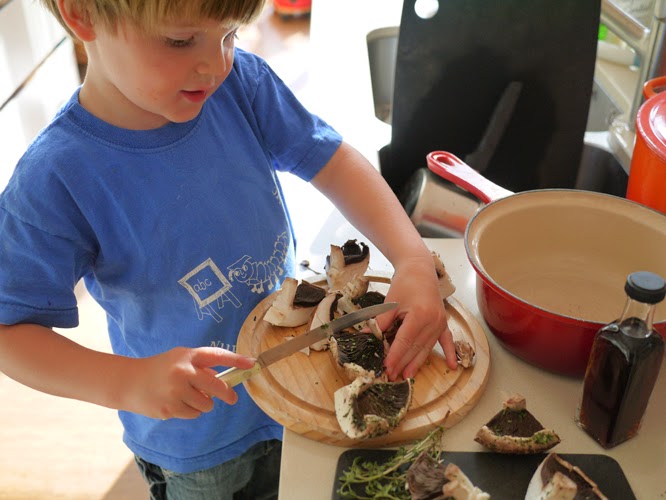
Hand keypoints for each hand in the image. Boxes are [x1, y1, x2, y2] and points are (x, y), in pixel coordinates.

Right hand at [122, 347, 255, 419]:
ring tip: (188, 397)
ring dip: (203, 403)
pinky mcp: (170, 408)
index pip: (217, 356)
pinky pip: (194, 414)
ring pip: (207, 404)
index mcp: (187, 356)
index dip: (236, 360)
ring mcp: (176, 391)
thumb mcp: (179, 359)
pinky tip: (177, 403)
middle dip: (228, 394)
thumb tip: (223, 381)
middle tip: (231, 398)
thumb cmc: (160, 369)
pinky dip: (190, 411)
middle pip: (217, 387)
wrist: (129, 382)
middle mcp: (183, 372)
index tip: (252, 364)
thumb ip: (201, 366)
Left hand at [377, 259, 456, 379]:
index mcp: (419, 315)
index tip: (387, 368)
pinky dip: (448, 353)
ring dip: (417, 362)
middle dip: (403, 362)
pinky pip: (446, 340)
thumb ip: (380, 322)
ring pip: (427, 347)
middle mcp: (433, 321)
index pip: (405, 341)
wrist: (420, 270)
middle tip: (392, 376)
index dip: (395, 356)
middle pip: (416, 347)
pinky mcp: (443, 322)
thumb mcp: (390, 302)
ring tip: (407, 375)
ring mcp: (440, 322)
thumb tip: (367, 337)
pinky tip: (451, 366)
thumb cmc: (404, 283)